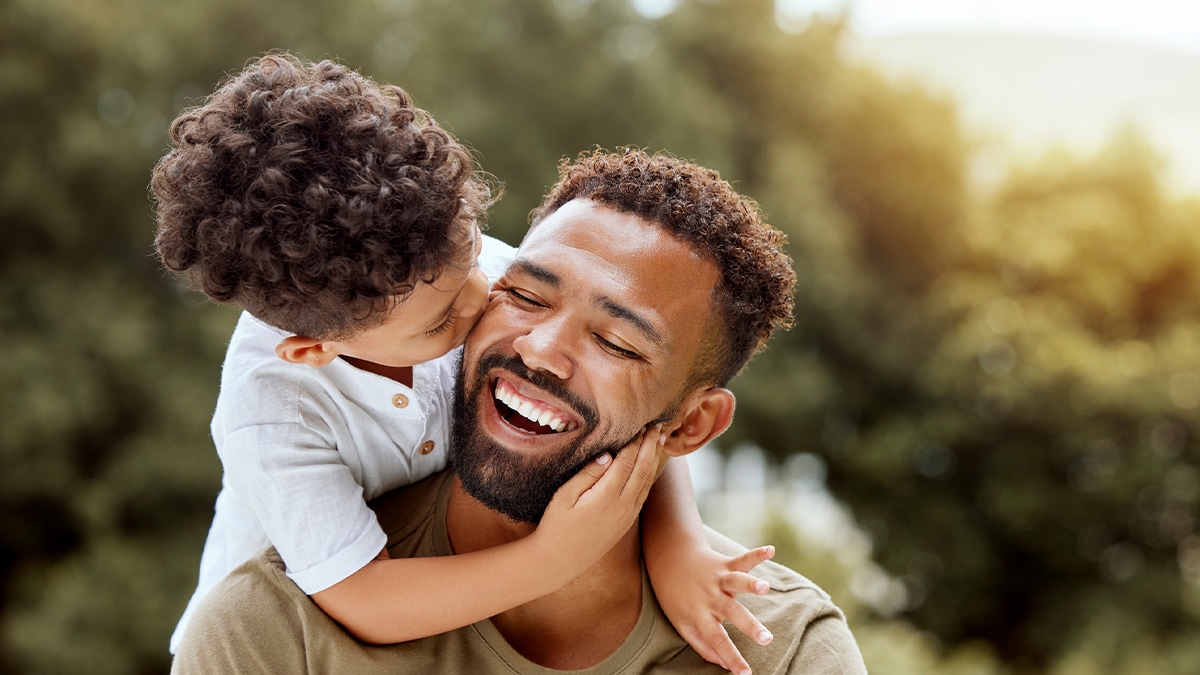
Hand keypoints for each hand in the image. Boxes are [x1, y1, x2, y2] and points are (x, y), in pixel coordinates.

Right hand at [532, 425, 663, 577]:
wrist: (560, 561)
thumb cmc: (556, 525)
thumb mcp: (564, 496)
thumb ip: (587, 474)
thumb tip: (608, 456)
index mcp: (606, 496)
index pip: (627, 462)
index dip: (635, 442)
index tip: (640, 425)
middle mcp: (623, 506)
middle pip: (643, 469)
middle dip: (651, 446)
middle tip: (657, 426)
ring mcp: (627, 516)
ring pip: (647, 482)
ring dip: (654, 459)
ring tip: (659, 441)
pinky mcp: (627, 523)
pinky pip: (643, 494)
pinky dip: (649, 476)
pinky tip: (649, 466)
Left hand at [654, 544, 775, 674]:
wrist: (668, 558)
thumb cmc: (675, 596)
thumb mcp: (681, 623)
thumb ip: (702, 645)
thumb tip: (724, 665)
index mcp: (700, 615)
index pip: (717, 641)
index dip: (731, 658)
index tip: (746, 674)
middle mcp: (711, 597)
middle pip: (732, 613)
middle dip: (750, 626)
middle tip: (766, 639)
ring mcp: (718, 579)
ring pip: (736, 582)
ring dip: (751, 584)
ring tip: (765, 587)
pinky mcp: (724, 564)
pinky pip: (741, 559)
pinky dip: (756, 555)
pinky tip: (770, 551)